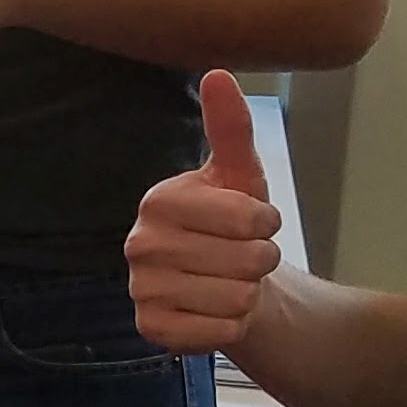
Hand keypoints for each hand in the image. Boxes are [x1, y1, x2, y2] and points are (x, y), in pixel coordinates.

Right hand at [124, 71, 283, 356]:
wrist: (223, 283)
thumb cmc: (232, 226)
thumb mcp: (240, 176)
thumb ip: (231, 128)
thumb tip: (218, 74)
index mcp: (159, 200)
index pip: (246, 218)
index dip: (266, 224)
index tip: (254, 223)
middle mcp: (140, 243)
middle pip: (244, 261)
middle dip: (260, 262)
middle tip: (243, 258)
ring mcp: (141, 288)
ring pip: (235, 298)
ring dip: (247, 295)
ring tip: (231, 283)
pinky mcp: (151, 328)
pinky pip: (219, 332)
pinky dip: (232, 326)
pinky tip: (216, 312)